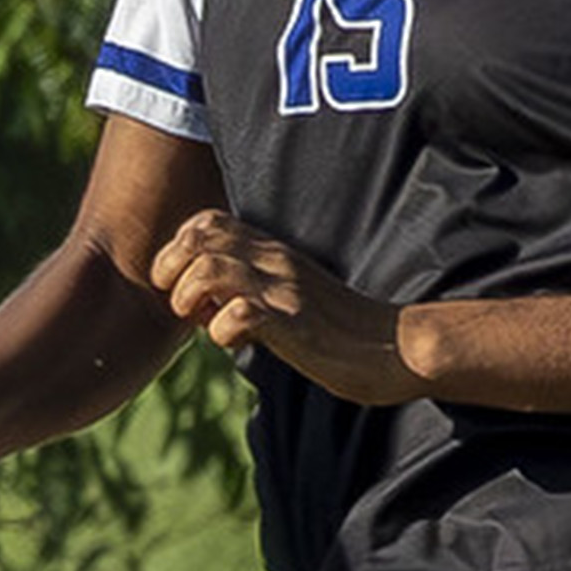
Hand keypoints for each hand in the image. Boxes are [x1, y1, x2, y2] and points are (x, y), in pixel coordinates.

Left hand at [153, 211, 411, 405]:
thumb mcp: (291, 297)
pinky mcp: (294, 323)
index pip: (206, 222)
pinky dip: (222, 331)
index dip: (180, 250)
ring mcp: (284, 290)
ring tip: (204, 322)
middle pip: (197, 235)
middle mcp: (274, 261)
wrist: (398, 348)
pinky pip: (238, 315)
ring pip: (208, 268)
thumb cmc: (343, 331)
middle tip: (184, 306)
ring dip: (190, 298)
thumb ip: (253, 289)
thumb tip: (207, 306)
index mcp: (271, 252)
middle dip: (171, 269)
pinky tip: (237, 343)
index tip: (186, 287)